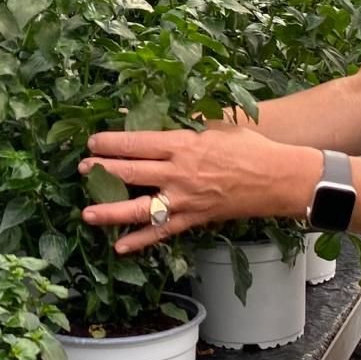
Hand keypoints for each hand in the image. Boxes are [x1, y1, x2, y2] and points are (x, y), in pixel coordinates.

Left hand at [79, 127, 318, 253]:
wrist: (278, 178)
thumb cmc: (250, 147)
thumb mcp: (216, 124)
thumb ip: (185, 120)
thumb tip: (156, 112)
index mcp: (183, 145)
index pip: (137, 142)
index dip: (111, 142)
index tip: (93, 142)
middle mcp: (178, 173)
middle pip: (131, 172)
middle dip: (102, 170)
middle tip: (82, 168)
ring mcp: (184, 199)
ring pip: (140, 208)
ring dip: (110, 211)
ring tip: (87, 213)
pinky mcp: (194, 218)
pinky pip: (162, 232)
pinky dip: (140, 240)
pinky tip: (120, 246)